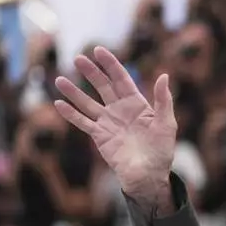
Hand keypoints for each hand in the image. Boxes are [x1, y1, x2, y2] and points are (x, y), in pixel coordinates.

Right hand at [53, 47, 175, 193]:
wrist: (148, 175)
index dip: (110, 64)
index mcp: (137, 104)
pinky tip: (59, 104)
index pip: (121, 79)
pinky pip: (83, 122)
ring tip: (59, 80)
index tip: (98, 50)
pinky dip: (71, 114)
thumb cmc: (161, 150)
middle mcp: (120, 110)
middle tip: (77, 58)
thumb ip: (163, 100)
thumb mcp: (166, 123)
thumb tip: (164, 75)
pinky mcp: (100, 136)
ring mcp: (108, 122)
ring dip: (74, 92)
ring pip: (88, 103)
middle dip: (91, 72)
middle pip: (103, 86)